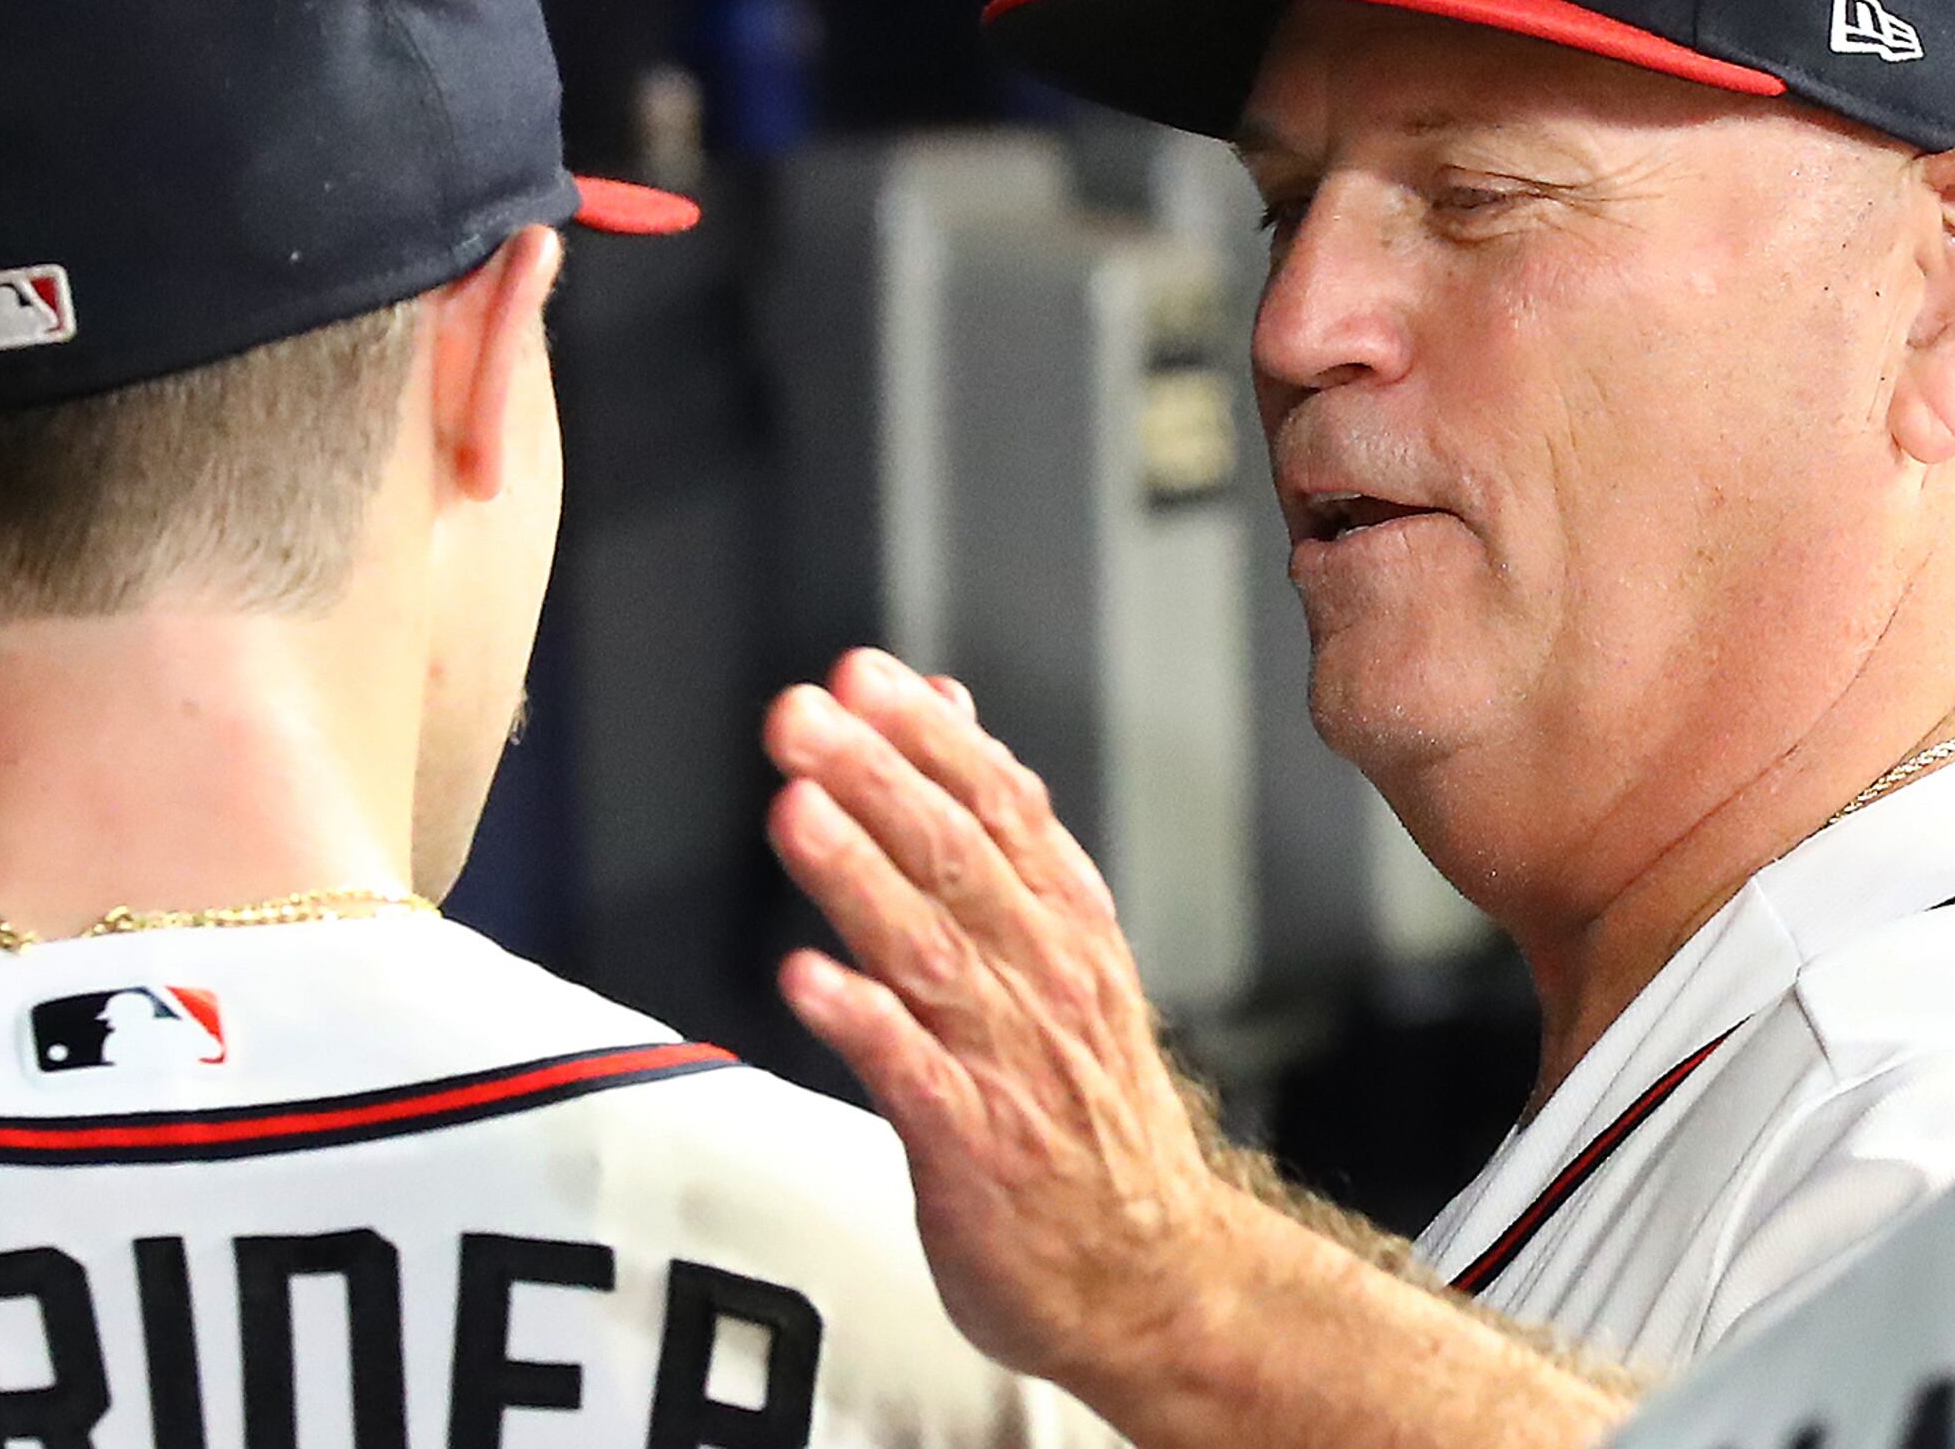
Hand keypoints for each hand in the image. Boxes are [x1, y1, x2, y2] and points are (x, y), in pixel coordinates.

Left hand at [762, 649, 1260, 1394]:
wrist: (1157, 1278)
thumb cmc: (1092, 1113)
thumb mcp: (1067, 951)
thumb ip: (999, 831)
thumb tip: (945, 710)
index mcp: (1066, 927)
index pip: (1001, 806)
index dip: (928, 737)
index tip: (863, 675)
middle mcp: (1043, 981)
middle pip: (957, 860)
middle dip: (876, 777)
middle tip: (805, 715)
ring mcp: (1011, 1066)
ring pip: (929, 951)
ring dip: (858, 875)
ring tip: (797, 810)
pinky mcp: (974, 1152)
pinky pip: (913, 1077)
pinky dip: (864, 1022)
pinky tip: (805, 977)